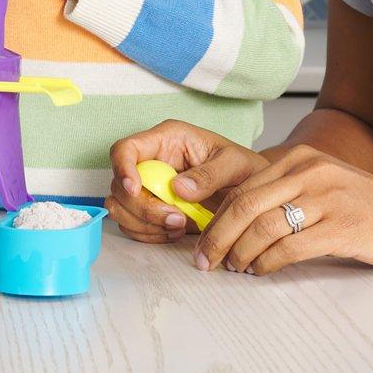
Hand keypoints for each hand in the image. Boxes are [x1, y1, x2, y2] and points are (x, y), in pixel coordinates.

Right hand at [106, 120, 268, 242]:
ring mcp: (149, 185)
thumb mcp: (235, 165)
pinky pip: (132, 224)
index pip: (125, 148)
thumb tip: (178, 188)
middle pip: (119, 184)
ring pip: (120, 206)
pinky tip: (174, 232)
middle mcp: (151, 160)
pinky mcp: (150, 207)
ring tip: (179, 227)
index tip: (136, 189)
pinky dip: (148, 233)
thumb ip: (209, 175)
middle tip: (176, 219)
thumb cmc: (244, 169)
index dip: (123, 168)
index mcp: (167, 139)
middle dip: (143, 208)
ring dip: (144, 223)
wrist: (253, 193)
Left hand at [194, 146, 372, 274]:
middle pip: (245, 206)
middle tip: (205, 262)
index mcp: (299, 160)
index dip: (216, 218)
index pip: (242, 188)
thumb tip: (234, 222)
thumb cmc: (362, 204)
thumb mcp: (320, 184)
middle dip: (218, 238)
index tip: (202, 242)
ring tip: (234, 268)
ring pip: (264, 227)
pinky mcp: (342, 228)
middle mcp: (309, 173)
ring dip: (241, 254)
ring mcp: (326, 199)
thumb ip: (283, 193)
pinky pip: (291, 248)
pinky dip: (268, 263)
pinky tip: (261, 272)